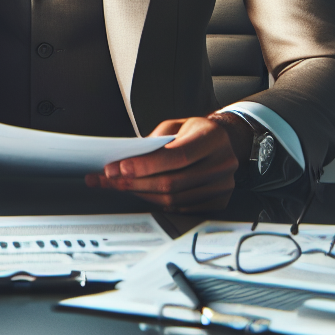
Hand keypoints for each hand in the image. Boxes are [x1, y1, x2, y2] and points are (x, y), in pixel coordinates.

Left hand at [84, 116, 240, 211]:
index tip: (119, 168)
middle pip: (173, 182)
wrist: (224, 142)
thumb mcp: (175, 125)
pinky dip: (159, 203)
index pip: (177, 156)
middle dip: (136, 183)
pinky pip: (182, 209)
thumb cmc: (194, 132)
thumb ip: (154, 142)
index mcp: (212, 137)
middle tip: (109, 180)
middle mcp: (222, 162)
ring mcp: (223, 185)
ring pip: (175, 199)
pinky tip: (144, 193)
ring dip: (143, 195)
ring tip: (121, 187)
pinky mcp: (219, 201)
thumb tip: (126, 161)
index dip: (146, 165)